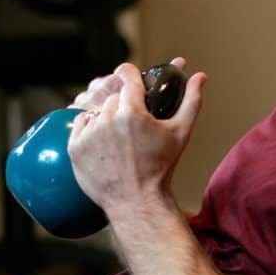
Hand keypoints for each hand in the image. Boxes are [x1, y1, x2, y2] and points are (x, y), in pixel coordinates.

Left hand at [67, 60, 206, 223]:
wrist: (137, 201)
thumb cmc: (162, 167)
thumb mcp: (181, 133)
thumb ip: (190, 100)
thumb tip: (200, 75)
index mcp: (132, 112)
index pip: (126, 75)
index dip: (130, 73)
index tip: (130, 75)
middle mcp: (107, 120)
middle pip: (114, 97)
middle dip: (123, 104)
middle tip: (132, 122)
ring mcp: (89, 134)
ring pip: (97, 111)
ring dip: (106, 117)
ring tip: (118, 136)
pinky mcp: (75, 147)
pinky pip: (81, 125)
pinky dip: (90, 129)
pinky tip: (102, 140)